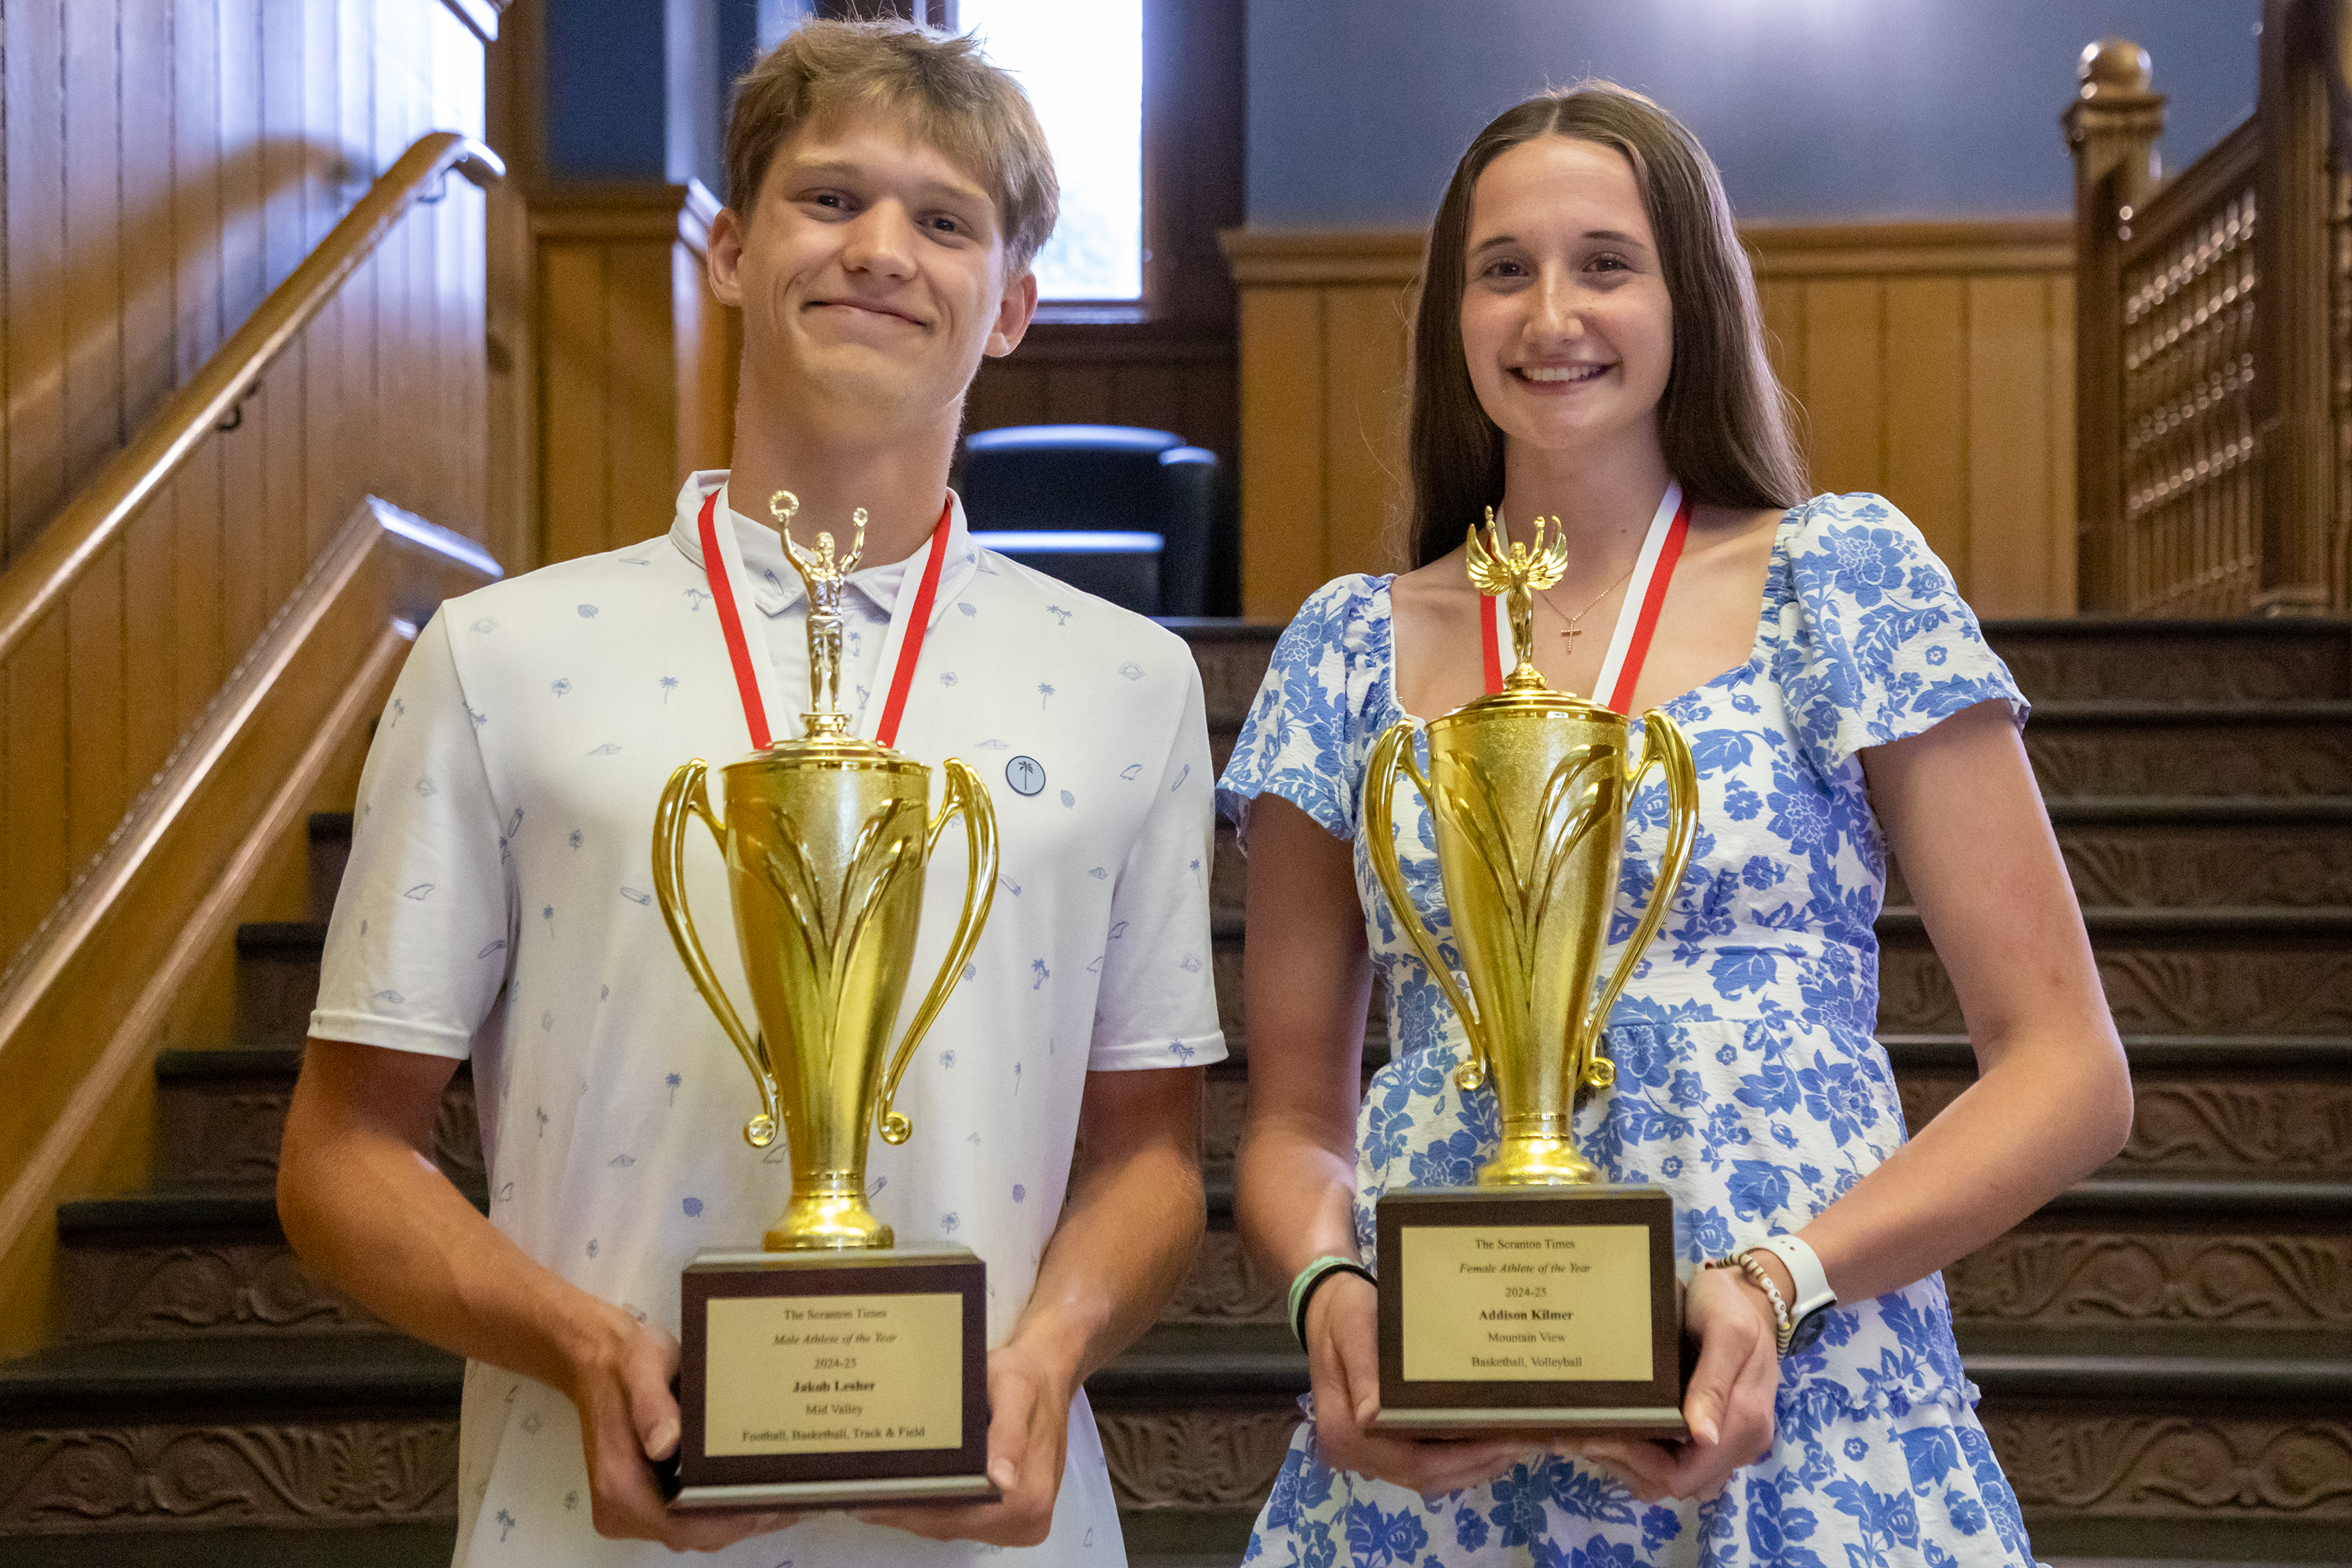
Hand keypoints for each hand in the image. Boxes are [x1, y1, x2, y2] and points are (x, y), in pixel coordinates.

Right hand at [565, 1303, 801, 1550]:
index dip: (729, 1522)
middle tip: (797, 1497)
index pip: (681, 1526)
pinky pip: (689, 1517)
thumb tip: (666, 1445)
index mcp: (620, 1486)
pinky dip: (723, 1509)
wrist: (598, 1362)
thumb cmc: (625, 1363)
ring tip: (789, 1494)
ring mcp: (634, 1510)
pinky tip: (757, 1487)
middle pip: (693, 1535)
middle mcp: (622, 1509)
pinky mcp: (646, 1501)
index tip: (773, 1503)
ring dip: (739, 1517)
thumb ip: (652, 1406)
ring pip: (695, 1531)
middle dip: (745, 1520)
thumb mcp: (642, 1367)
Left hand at [856, 1335, 1071, 1546]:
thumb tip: (1002, 1480)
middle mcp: (1027, 1519)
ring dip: (916, 1511)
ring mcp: (1019, 1524)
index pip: (954, 1517)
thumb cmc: (1026, 1379)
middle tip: (861, 1493)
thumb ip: (1008, 1433)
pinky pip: (962, 1521)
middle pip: (949, 1526)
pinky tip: (909, 1490)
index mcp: (1027, 1496)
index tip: (869, 1500)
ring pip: (952, 1526)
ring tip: (876, 1491)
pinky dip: (935, 1507)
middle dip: (905, 1511)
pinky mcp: (1010, 1519)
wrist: (1047, 1377)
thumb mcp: (1014, 1389)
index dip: (909, 1510)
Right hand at [1302, 1271, 1524, 1498]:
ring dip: (1468, 1468)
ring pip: (1425, 1476)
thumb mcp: (1354, 1330)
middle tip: (1519, 1446)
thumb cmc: (1345, 1312)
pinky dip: (1453, 1461)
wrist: (1326, 1305)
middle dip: (1473, 1467)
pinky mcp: (1377, 1443)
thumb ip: (1363, 1373)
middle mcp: (1352, 1452)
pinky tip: (1482, 1445)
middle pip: (1422, 1476)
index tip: (1502, 1444)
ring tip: (1509, 1448)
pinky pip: (1419, 1463)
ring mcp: (1364, 1452)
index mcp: (1344, 1430)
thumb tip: (1370, 1419)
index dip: (1460, 1460)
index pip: (1411, 1462)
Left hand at [1568, 1267, 1778, 1503]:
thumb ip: (1713, 1383)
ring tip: (1587, 1432)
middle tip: (1577, 1433)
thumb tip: (1703, 1437)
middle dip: (1623, 1462)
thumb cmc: (1733, 1307)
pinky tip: (1614, 1428)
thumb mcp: (1726, 1332)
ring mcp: (1727, 1442)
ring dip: (1628, 1462)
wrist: (1750, 1295)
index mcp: (1743, 1425)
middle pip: (1672, 1482)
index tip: (1595, 1435)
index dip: (1636, 1462)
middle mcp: (1738, 1445)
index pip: (1682, 1475)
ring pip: (1670, 1477)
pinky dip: (1642, 1453)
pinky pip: (1676, 1459)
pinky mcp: (1714, 1433)